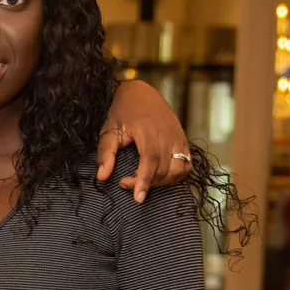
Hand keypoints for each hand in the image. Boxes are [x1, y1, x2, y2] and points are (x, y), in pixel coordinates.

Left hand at [97, 80, 191, 202]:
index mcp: (147, 129)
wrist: (141, 92)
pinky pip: (186, 164)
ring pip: (178, 169)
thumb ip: (105, 153)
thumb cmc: (122, 112)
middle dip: (147, 183)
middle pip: (164, 168)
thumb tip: (102, 177)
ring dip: (162, 182)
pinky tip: (159, 177)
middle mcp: (167, 133)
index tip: (138, 198)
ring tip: (143, 180)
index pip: (150, 160)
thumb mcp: (109, 130)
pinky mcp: (184, 139)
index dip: (145, 180)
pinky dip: (175, 175)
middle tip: (125, 182)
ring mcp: (178, 136)